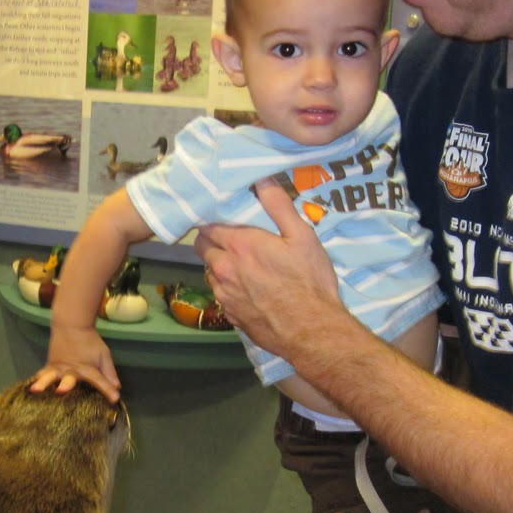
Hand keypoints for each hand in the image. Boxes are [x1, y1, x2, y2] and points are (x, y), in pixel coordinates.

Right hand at [30, 326, 120, 401]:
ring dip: (43, 383)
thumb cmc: (90, 342)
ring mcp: (58, 368)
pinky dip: (36, 381)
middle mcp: (71, 370)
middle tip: (62, 390)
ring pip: (49, 377)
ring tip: (35, 390)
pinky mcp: (49, 365)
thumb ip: (109, 372)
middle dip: (66, 385)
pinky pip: (41, 374)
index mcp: (87, 369)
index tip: (114, 399)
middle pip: (69, 379)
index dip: (107, 390)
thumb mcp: (104, 355)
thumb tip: (117, 388)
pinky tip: (28, 390)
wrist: (72, 325)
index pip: (99, 381)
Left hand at [193, 182, 343, 357]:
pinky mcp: (230, 316)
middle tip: (232, 238)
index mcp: (238, 246)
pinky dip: (228, 288)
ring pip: (209, 272)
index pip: (206, 225)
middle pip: (201, 247)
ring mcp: (224, 295)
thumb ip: (278, 205)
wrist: (311, 332)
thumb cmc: (309, 282)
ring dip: (219, 264)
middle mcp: (223, 270)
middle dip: (211, 239)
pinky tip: (248, 289)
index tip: (224, 217)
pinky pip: (220, 295)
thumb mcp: (302, 236)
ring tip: (242, 264)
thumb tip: (262, 180)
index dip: (213, 219)